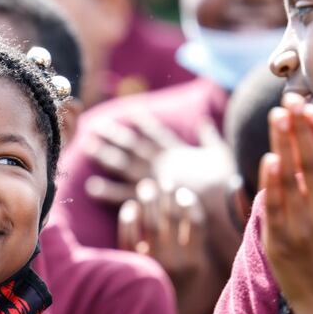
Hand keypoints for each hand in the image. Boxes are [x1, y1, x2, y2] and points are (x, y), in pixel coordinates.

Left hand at [85, 114, 229, 207]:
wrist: (222, 202)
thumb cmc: (224, 180)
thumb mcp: (220, 152)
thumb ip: (210, 136)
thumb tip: (206, 121)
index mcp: (176, 152)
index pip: (156, 133)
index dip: (143, 122)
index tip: (130, 112)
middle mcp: (160, 163)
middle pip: (132, 146)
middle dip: (113, 136)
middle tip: (95, 128)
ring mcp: (152, 180)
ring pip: (123, 166)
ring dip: (105, 156)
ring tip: (88, 149)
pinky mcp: (150, 200)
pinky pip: (124, 195)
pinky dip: (107, 192)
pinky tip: (91, 188)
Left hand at [119, 180, 227, 313]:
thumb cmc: (192, 303)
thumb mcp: (212, 280)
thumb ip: (217, 254)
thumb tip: (232, 228)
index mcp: (197, 262)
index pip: (195, 222)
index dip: (189, 203)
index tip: (184, 192)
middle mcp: (175, 261)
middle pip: (170, 217)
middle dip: (166, 195)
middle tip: (162, 181)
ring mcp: (153, 264)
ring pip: (149, 223)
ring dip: (147, 201)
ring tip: (146, 187)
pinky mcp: (133, 269)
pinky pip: (127, 238)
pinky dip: (127, 221)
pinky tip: (129, 208)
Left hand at [259, 94, 312, 313]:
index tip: (310, 106)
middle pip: (310, 164)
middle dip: (298, 130)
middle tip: (287, 101)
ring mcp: (302, 228)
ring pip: (292, 180)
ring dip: (283, 147)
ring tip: (276, 117)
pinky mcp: (279, 243)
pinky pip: (275, 209)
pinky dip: (272, 185)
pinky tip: (268, 160)